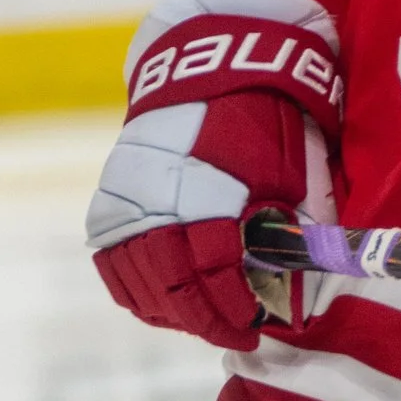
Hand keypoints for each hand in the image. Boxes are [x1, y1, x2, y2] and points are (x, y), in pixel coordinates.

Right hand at [86, 0, 340, 348]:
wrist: (205, 67)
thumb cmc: (259, 120)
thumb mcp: (287, 175)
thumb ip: (286, 237)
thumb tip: (291, 295)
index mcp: (202, 200)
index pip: (212, 281)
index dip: (235, 313)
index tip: (256, 328)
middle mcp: (154, 208)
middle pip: (172, 292)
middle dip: (206, 321)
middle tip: (235, 333)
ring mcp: (124, 207)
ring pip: (138, 284)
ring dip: (172, 311)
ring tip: (205, 318)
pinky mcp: (109, 203)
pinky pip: (114, 266)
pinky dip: (139, 290)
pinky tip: (168, 299)